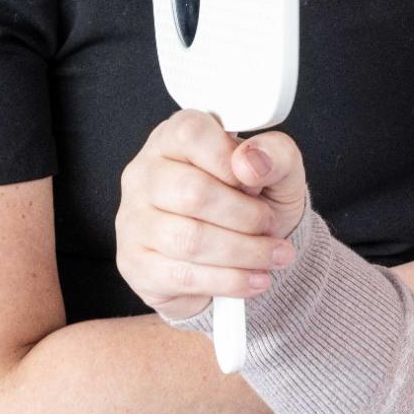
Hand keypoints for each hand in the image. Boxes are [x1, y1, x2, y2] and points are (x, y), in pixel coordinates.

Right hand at [115, 110, 307, 321]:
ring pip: (189, 240)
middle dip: (246, 216)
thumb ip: (276, 154)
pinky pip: (183, 276)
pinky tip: (255, 279)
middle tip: (271, 224)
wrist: (246, 254)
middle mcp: (144, 173)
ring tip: (274, 255)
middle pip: (192, 193)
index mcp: (174, 137)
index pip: (191, 134)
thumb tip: (250, 161)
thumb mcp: (281, 170)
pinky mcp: (135, 263)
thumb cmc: (256, 199)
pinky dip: (230, 280)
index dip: (230, 161)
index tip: (256, 182)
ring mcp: (133, 220)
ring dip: (244, 252)